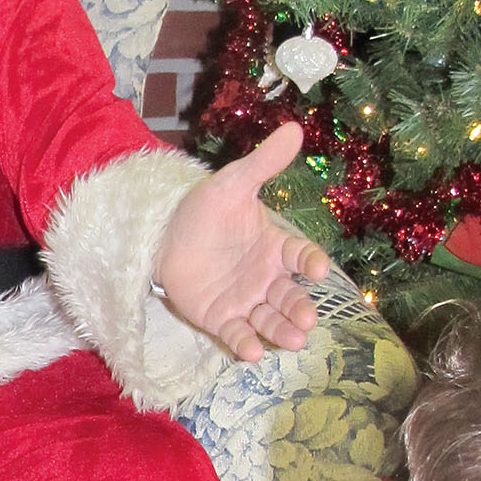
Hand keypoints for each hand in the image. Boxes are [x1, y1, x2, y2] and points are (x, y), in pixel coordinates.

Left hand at [151, 121, 329, 363]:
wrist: (164, 235)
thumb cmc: (205, 210)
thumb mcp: (233, 183)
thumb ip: (263, 163)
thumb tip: (294, 128)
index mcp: (276, 246)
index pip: (300, 256)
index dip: (310, 262)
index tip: (317, 268)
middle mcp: (266, 278)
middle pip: (289, 297)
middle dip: (300, 309)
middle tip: (308, 319)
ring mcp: (245, 300)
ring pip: (269, 320)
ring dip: (281, 331)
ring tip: (293, 341)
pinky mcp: (221, 318)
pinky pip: (237, 333)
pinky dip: (245, 343)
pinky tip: (252, 352)